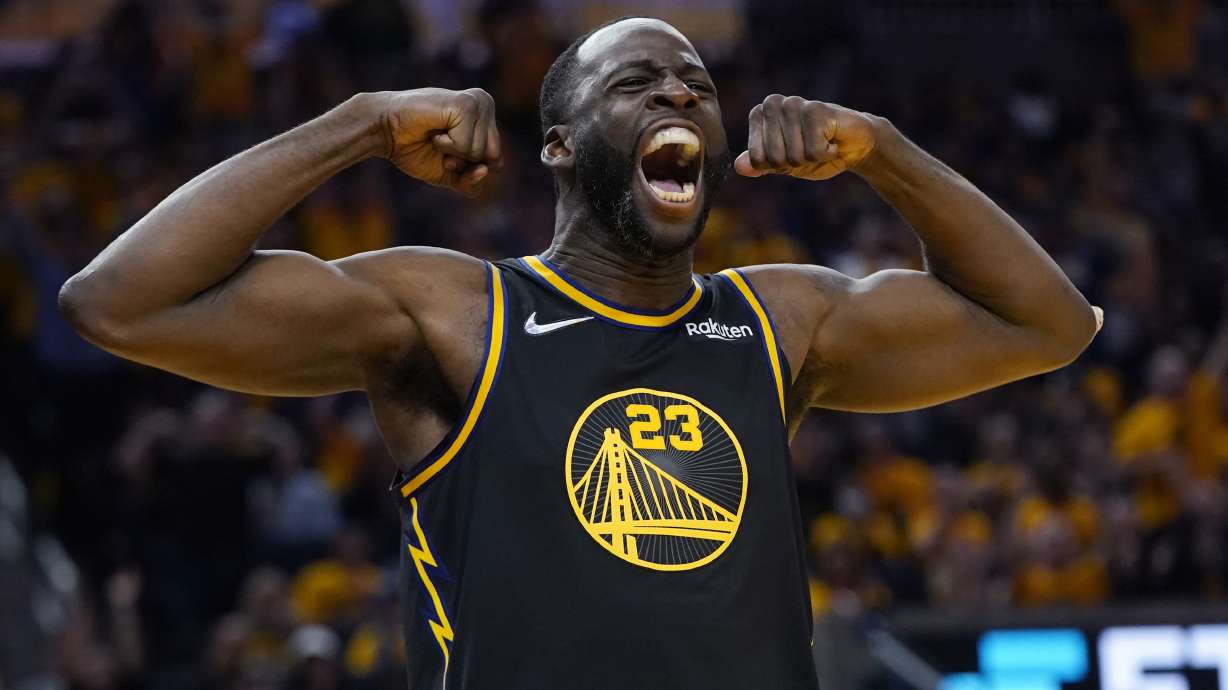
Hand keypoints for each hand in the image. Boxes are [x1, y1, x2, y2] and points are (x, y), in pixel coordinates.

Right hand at [378, 88, 501, 195]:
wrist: (384, 131)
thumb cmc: (414, 148)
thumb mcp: (449, 174)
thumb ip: (471, 182)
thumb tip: (486, 170)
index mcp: (486, 118)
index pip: (497, 162)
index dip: (469, 168)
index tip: (446, 152)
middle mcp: (485, 104)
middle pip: (493, 157)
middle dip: (463, 160)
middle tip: (440, 144)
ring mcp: (477, 102)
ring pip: (480, 152)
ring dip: (452, 152)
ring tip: (435, 135)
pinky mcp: (467, 104)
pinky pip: (467, 144)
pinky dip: (447, 145)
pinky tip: (434, 129)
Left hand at [735, 95, 876, 180]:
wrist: (853, 145)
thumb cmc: (815, 153)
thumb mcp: (783, 164)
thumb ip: (760, 165)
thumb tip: (738, 167)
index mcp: (759, 114)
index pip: (757, 158)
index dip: (777, 166)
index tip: (791, 154)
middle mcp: (773, 104)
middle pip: (774, 158)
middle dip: (795, 163)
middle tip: (809, 148)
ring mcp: (794, 104)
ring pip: (793, 156)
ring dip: (812, 158)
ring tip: (821, 142)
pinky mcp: (816, 109)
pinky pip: (813, 151)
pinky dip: (826, 154)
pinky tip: (832, 140)